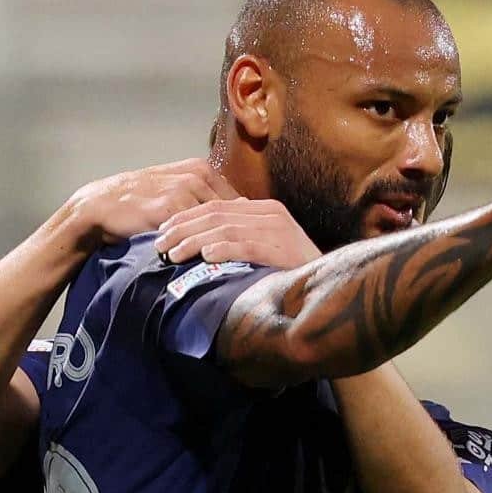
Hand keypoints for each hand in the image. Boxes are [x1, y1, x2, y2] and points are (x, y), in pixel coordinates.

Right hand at [66, 158, 237, 247]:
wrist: (101, 205)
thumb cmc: (140, 200)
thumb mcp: (175, 188)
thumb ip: (204, 196)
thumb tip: (239, 215)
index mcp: (201, 169)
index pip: (239, 199)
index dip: (245, 223)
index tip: (250, 242)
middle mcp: (196, 176)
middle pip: (234, 212)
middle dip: (240, 234)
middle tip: (249, 256)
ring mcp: (183, 190)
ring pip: (217, 223)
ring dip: (226, 243)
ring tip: (236, 264)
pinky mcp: (170, 208)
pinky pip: (196, 232)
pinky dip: (205, 247)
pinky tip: (212, 263)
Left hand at [154, 198, 322, 269]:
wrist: (332, 286)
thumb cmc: (294, 272)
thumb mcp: (268, 247)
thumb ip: (243, 237)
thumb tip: (208, 240)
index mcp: (265, 210)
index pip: (216, 206)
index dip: (186, 217)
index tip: (163, 230)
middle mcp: (271, 214)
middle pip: (215, 215)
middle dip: (182, 229)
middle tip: (158, 244)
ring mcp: (277, 230)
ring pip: (224, 230)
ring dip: (194, 242)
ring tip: (172, 254)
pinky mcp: (282, 249)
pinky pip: (245, 246)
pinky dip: (222, 250)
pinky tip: (204, 258)